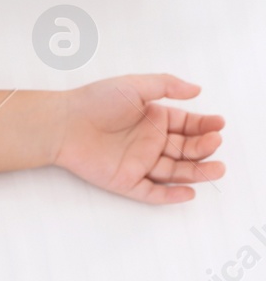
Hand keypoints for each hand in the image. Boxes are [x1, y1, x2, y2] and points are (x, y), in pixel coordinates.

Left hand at [52, 74, 224, 203]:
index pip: (187, 125)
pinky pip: (150, 192)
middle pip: (185, 149)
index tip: (219, 124)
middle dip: (203, 147)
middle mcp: (148, 142)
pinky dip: (169, 195)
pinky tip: (188, 192)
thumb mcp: (134, 85)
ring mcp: (138, 163)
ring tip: (217, 169)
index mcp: (153, 119)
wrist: (62, 123)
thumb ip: (167, 86)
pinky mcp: (124, 181)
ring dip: (196, 172)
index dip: (205, 126)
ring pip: (174, 172)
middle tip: (214, 142)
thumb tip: (197, 90)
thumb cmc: (94, 101)